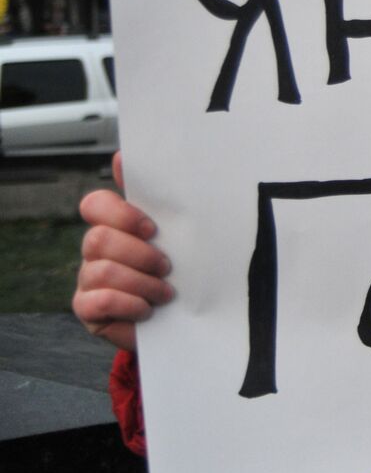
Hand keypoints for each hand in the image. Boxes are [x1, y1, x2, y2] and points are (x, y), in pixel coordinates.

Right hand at [72, 152, 172, 351]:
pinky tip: (146, 310)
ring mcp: (87, 278)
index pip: (95, 204)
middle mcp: (96, 248)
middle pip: (98, 239)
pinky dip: (129, 304)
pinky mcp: (87, 308)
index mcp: (114, 225)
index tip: (152, 228)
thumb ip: (162, 200)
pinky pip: (99, 301)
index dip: (121, 214)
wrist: (180, 315)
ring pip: (101, 271)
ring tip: (165, 293)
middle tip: (167, 267)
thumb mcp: (178, 235)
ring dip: (141, 283)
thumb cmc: (179, 268)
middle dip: (139, 254)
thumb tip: (129, 157)